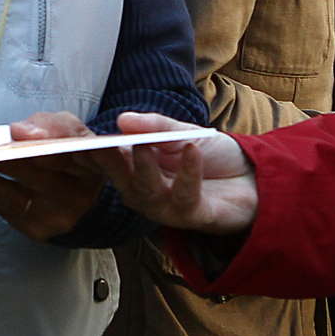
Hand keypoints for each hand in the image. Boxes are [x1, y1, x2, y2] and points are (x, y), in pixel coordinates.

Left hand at [0, 113, 102, 239]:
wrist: (83, 202)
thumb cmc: (71, 155)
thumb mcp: (71, 131)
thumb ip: (50, 125)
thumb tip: (18, 132)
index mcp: (93, 162)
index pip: (71, 146)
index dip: (46, 137)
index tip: (15, 132)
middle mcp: (79, 193)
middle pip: (31, 170)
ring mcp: (57, 216)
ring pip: (8, 191)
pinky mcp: (37, 231)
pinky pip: (3, 206)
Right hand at [101, 112, 257, 236]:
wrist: (253, 178)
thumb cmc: (213, 156)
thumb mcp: (183, 132)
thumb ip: (154, 126)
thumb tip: (122, 119)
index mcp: (138, 171)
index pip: (110, 161)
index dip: (94, 151)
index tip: (81, 136)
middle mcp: (147, 193)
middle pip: (122, 180)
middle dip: (112, 162)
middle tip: (107, 141)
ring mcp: (168, 208)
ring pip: (148, 193)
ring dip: (145, 168)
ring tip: (145, 144)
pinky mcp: (194, 216)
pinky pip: (186, 196)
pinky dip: (188, 173)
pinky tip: (191, 150)